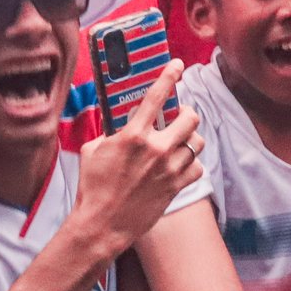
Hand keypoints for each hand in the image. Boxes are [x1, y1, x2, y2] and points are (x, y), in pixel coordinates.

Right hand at [70, 62, 203, 259]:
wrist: (101, 224)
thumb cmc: (92, 188)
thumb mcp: (93, 151)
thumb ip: (110, 134)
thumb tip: (120, 126)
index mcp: (132, 135)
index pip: (156, 96)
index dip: (169, 76)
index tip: (178, 66)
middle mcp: (156, 149)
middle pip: (191, 118)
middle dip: (186, 114)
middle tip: (178, 118)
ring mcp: (169, 169)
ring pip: (197, 142)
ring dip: (190, 140)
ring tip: (180, 143)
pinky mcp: (176, 187)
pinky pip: (197, 167)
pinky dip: (191, 165)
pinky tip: (180, 166)